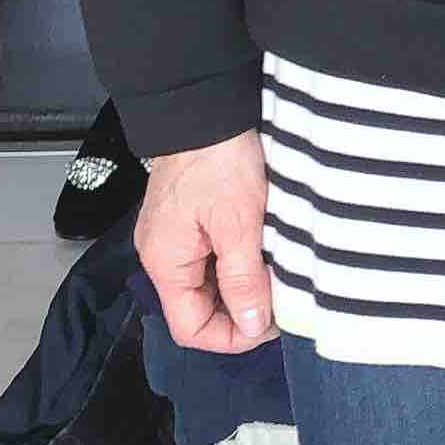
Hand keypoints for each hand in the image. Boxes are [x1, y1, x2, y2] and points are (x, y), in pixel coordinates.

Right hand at [136, 128, 274, 352]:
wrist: (205, 107)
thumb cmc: (216, 158)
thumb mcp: (238, 225)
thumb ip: (243, 280)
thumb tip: (253, 326)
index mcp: (166, 263)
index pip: (191, 328)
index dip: (232, 337)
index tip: (270, 324)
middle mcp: (164, 255)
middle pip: (200, 309)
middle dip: (241, 310)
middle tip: (280, 297)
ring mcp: (176, 237)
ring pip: (210, 284)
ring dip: (242, 284)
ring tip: (273, 270)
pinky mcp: (190, 220)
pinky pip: (213, 257)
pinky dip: (238, 261)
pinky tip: (262, 248)